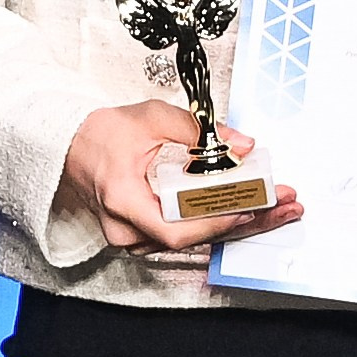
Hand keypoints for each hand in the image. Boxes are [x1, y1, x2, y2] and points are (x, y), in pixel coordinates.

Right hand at [57, 99, 302, 255]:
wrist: (71, 145)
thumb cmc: (103, 133)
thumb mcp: (152, 118)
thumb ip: (198, 131)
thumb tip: (242, 144)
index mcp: (123, 201)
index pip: (174, 229)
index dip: (214, 224)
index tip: (248, 209)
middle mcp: (128, 229)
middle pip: (195, 238)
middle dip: (247, 222)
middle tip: (286, 207)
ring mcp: (136, 237)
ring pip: (196, 238)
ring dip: (240, 223)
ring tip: (280, 208)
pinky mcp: (146, 233)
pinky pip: (188, 232)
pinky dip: (221, 221)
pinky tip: (253, 211)